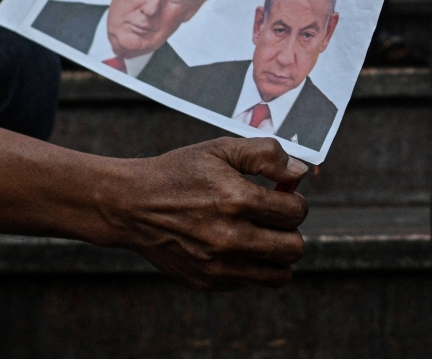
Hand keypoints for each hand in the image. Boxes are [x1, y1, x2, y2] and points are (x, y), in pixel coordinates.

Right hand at [107, 137, 308, 290]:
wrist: (132, 205)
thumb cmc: (181, 173)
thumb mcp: (222, 149)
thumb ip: (266, 155)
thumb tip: (299, 173)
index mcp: (237, 201)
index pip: (296, 212)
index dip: (295, 201)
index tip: (282, 197)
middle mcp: (230, 238)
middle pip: (294, 248)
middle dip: (291, 230)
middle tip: (274, 218)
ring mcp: (218, 265)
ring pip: (279, 275)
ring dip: (278, 255)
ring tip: (263, 236)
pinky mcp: (208, 282)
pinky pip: (251, 282)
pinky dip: (253, 267)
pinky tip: (236, 247)